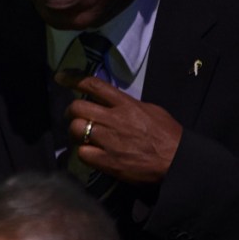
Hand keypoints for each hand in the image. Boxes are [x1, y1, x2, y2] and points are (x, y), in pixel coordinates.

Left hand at [56, 73, 181, 183]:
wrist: (177, 162)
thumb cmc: (169, 135)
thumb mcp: (151, 110)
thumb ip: (128, 105)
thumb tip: (112, 103)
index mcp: (126, 104)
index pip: (94, 85)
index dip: (74, 79)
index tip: (60, 77)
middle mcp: (114, 119)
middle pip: (77, 107)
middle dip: (71, 112)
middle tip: (75, 118)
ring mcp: (109, 140)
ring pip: (76, 129)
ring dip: (75, 132)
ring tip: (81, 137)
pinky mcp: (107, 161)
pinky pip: (82, 152)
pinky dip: (83, 152)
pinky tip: (90, 153)